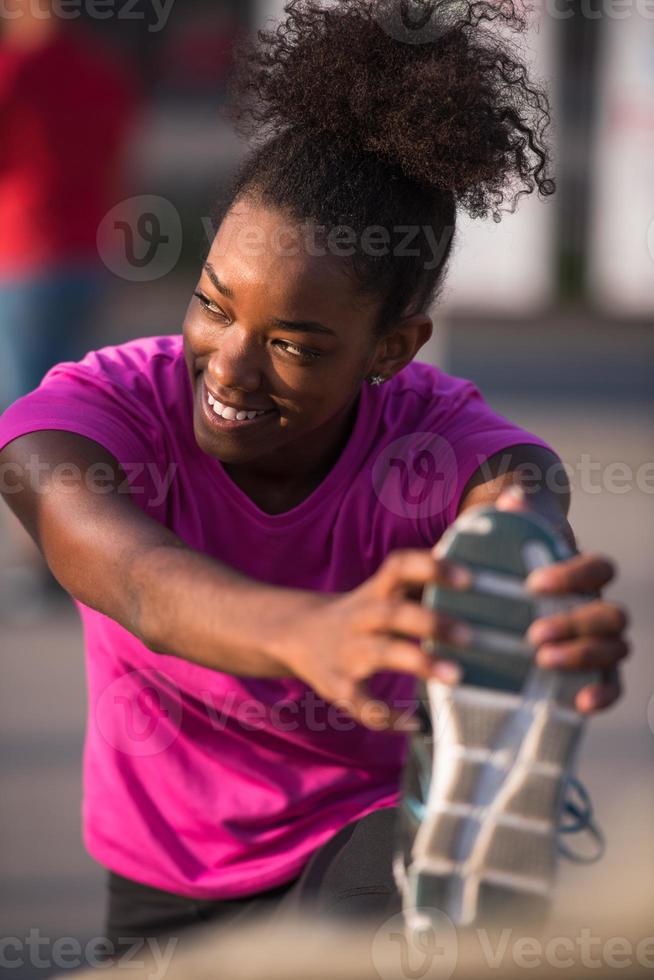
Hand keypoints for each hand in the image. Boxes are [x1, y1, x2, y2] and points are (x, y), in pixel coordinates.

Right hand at [276, 550, 471, 732]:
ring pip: (381, 653)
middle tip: (469, 635)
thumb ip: (421, 582)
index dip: (431, 568)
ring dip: (418, 662)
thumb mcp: (382, 591)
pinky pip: (362, 704)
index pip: (399, 567)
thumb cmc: (362, 613)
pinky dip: (386, 716)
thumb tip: (473, 563)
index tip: (468, 579)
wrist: (296, 634)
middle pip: (392, 612)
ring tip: (455, 676)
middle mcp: (361, 618)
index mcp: (374, 591)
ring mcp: (348, 652)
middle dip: (430, 621)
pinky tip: (415, 722)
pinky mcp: (339, 686)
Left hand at [497, 487, 629, 712]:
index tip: (533, 583)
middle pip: (611, 615)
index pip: (600, 569)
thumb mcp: (515, 541)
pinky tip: (580, 704)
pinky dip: (604, 695)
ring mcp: (601, 641)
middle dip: (576, 624)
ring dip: (583, 656)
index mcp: (585, 576)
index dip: (574, 575)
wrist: (519, 596)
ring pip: (616, 649)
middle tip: (533, 634)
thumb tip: (511, 503)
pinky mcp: (593, 673)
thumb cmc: (519, 565)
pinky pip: (613, 686)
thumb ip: (517, 517)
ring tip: (541, 660)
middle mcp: (599, 607)